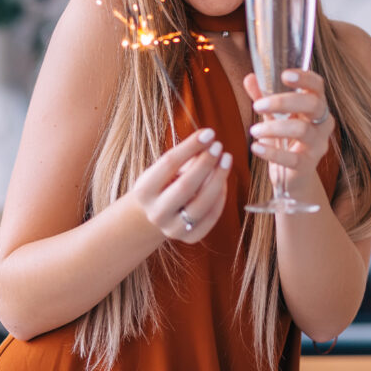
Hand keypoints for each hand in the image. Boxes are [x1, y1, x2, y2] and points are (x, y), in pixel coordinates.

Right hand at [130, 127, 232, 243]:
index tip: (209, 132)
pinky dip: (220, 198)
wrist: (155, 214)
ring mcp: (172, 229)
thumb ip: (185, 155)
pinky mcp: (189, 238)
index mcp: (144, 190)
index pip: (169, 163)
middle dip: (205, 163)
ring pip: (201, 204)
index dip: (191, 146)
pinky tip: (224, 181)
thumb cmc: (163, 182)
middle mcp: (156, 212)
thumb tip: (209, 140)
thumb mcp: (165, 168)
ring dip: (218, 179)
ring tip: (227, 160)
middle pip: (186, 185)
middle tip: (219, 146)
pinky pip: (211, 217)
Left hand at [243, 69, 334, 197]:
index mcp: (316, 105)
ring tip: (253, 130)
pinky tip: (255, 147)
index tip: (285, 74)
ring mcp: (318, 145)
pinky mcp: (308, 165)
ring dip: (273, 128)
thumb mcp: (273, 115)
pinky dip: (271, 152)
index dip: (305, 77)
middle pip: (313, 104)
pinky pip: (293, 158)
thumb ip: (262, 96)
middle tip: (257, 106)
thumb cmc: (285, 138)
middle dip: (283, 102)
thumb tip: (249, 77)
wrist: (293, 175)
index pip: (318, 86)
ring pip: (302, 130)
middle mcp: (322, 123)